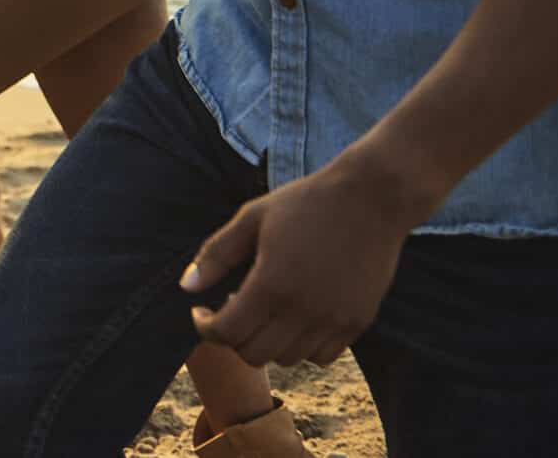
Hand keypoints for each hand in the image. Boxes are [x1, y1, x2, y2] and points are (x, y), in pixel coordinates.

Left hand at [182, 148, 437, 365]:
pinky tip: (296, 317)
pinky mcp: (358, 323)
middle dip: (234, 337)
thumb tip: (186, 287)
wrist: (371, 199)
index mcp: (271, 283)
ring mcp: (334, 320)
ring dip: (268, 341)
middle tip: (234, 308)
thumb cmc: (307, 203)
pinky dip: (303, 346)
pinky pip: (322, 356)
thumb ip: (216, 254)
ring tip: (267, 309)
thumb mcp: (252, 217)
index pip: (227, 333)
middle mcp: (303, 310)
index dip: (205, 327)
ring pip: (288, 359)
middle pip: (254, 355)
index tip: (202, 312)